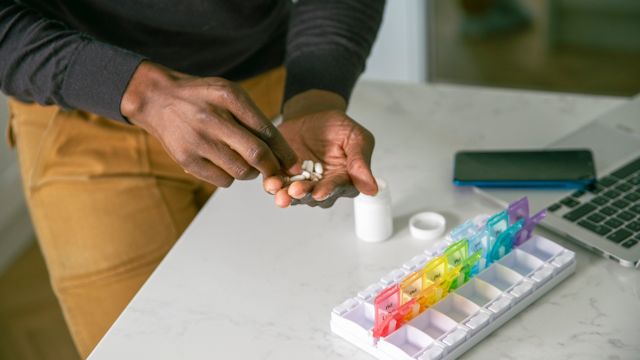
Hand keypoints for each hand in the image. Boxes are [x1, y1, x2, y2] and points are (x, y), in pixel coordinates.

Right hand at [120, 61, 296, 186]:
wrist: (157, 99)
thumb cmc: (203, 97)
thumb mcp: (230, 93)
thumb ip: (254, 117)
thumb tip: (280, 151)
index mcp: (229, 97)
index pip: (267, 131)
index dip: (285, 152)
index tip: (294, 165)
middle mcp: (213, 119)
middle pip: (256, 155)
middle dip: (273, 168)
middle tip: (277, 172)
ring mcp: (198, 141)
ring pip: (240, 171)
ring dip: (251, 173)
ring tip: (247, 164)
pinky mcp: (186, 159)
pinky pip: (222, 180)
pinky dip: (231, 178)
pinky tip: (226, 164)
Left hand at [263, 90, 377, 207]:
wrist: (312, 115)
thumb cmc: (338, 127)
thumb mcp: (356, 138)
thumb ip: (361, 162)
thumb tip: (372, 189)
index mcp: (345, 180)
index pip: (337, 188)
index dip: (328, 190)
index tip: (319, 192)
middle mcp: (323, 187)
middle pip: (313, 196)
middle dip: (303, 194)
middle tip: (295, 191)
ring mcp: (302, 184)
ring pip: (294, 195)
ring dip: (286, 194)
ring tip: (278, 191)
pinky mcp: (284, 177)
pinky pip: (278, 184)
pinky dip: (273, 185)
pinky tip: (270, 183)